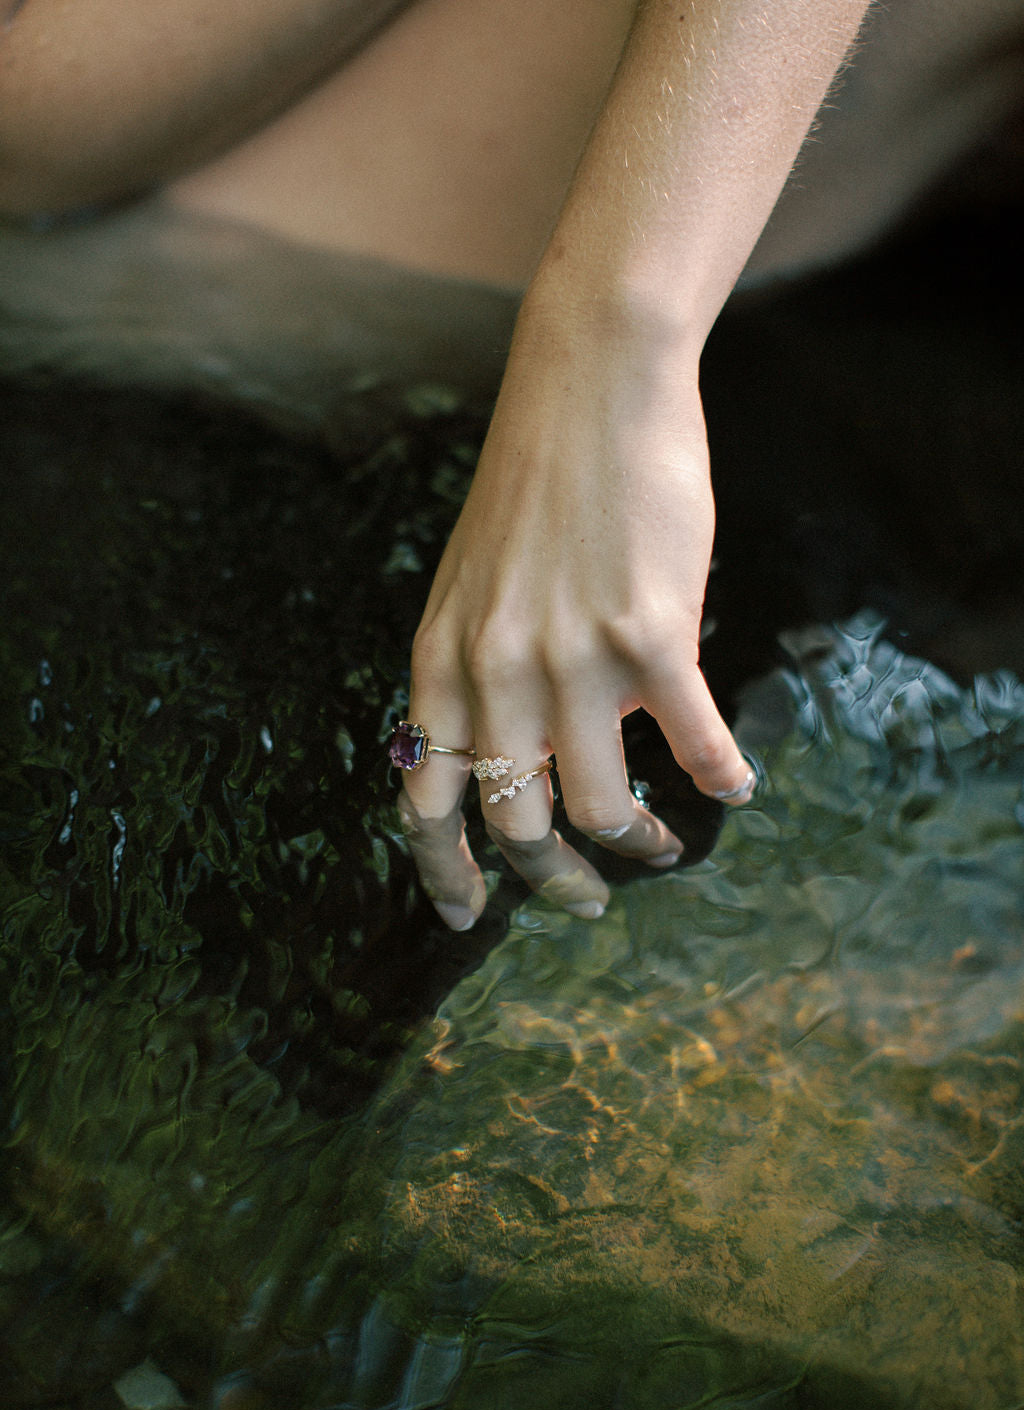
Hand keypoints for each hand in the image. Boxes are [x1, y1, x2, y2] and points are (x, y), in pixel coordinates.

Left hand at [395, 287, 753, 929]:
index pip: (423, 797)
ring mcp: (572, 656)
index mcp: (439, 659)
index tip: (467, 916)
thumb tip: (523, 753)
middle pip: (517, 823)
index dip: (442, 872)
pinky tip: (735, 785)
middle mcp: (495, 671)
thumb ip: (476, 672)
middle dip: (556, 881)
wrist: (591, 381)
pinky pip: (691, 741)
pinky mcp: (649, 634)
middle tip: (588, 900)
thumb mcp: (470, 585)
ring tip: (665, 842)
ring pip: (602, 803)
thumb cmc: (535, 481)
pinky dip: (719, 775)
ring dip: (640, 841)